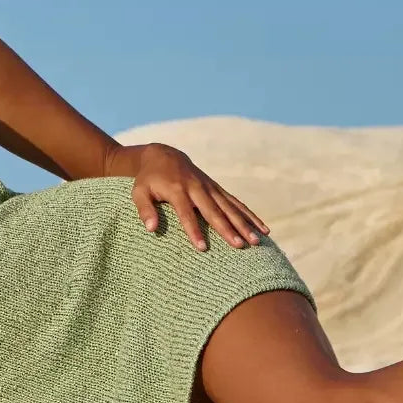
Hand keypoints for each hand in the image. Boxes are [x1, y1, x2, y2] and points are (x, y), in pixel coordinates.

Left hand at [107, 141, 269, 251]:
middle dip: (228, 228)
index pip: (186, 213)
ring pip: (230, 207)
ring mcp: (209, 187)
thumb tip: (150, 229)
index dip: (194, 230)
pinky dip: (250, 215)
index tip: (202, 248)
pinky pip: (236, 203)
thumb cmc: (148, 179)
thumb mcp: (138, 192)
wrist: (163, 155)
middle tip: (241, 246)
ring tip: (257, 241)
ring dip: (244, 224)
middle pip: (214, 211)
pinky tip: (263, 229)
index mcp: (176, 190)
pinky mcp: (217, 189)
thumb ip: (144, 209)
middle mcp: (196, 188)